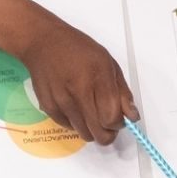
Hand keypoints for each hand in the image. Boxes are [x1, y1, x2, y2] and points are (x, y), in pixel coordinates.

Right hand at [18, 15, 138, 145]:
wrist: (43, 43)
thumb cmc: (79, 50)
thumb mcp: (109, 64)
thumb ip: (122, 92)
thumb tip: (132, 117)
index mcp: (97, 78)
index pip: (112, 118)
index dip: (119, 123)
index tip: (119, 118)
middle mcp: (78, 92)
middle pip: (99, 133)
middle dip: (108, 133)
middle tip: (108, 122)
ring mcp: (61, 101)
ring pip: (84, 134)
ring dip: (93, 130)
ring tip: (93, 114)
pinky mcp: (48, 107)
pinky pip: (69, 128)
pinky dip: (77, 124)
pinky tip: (78, 108)